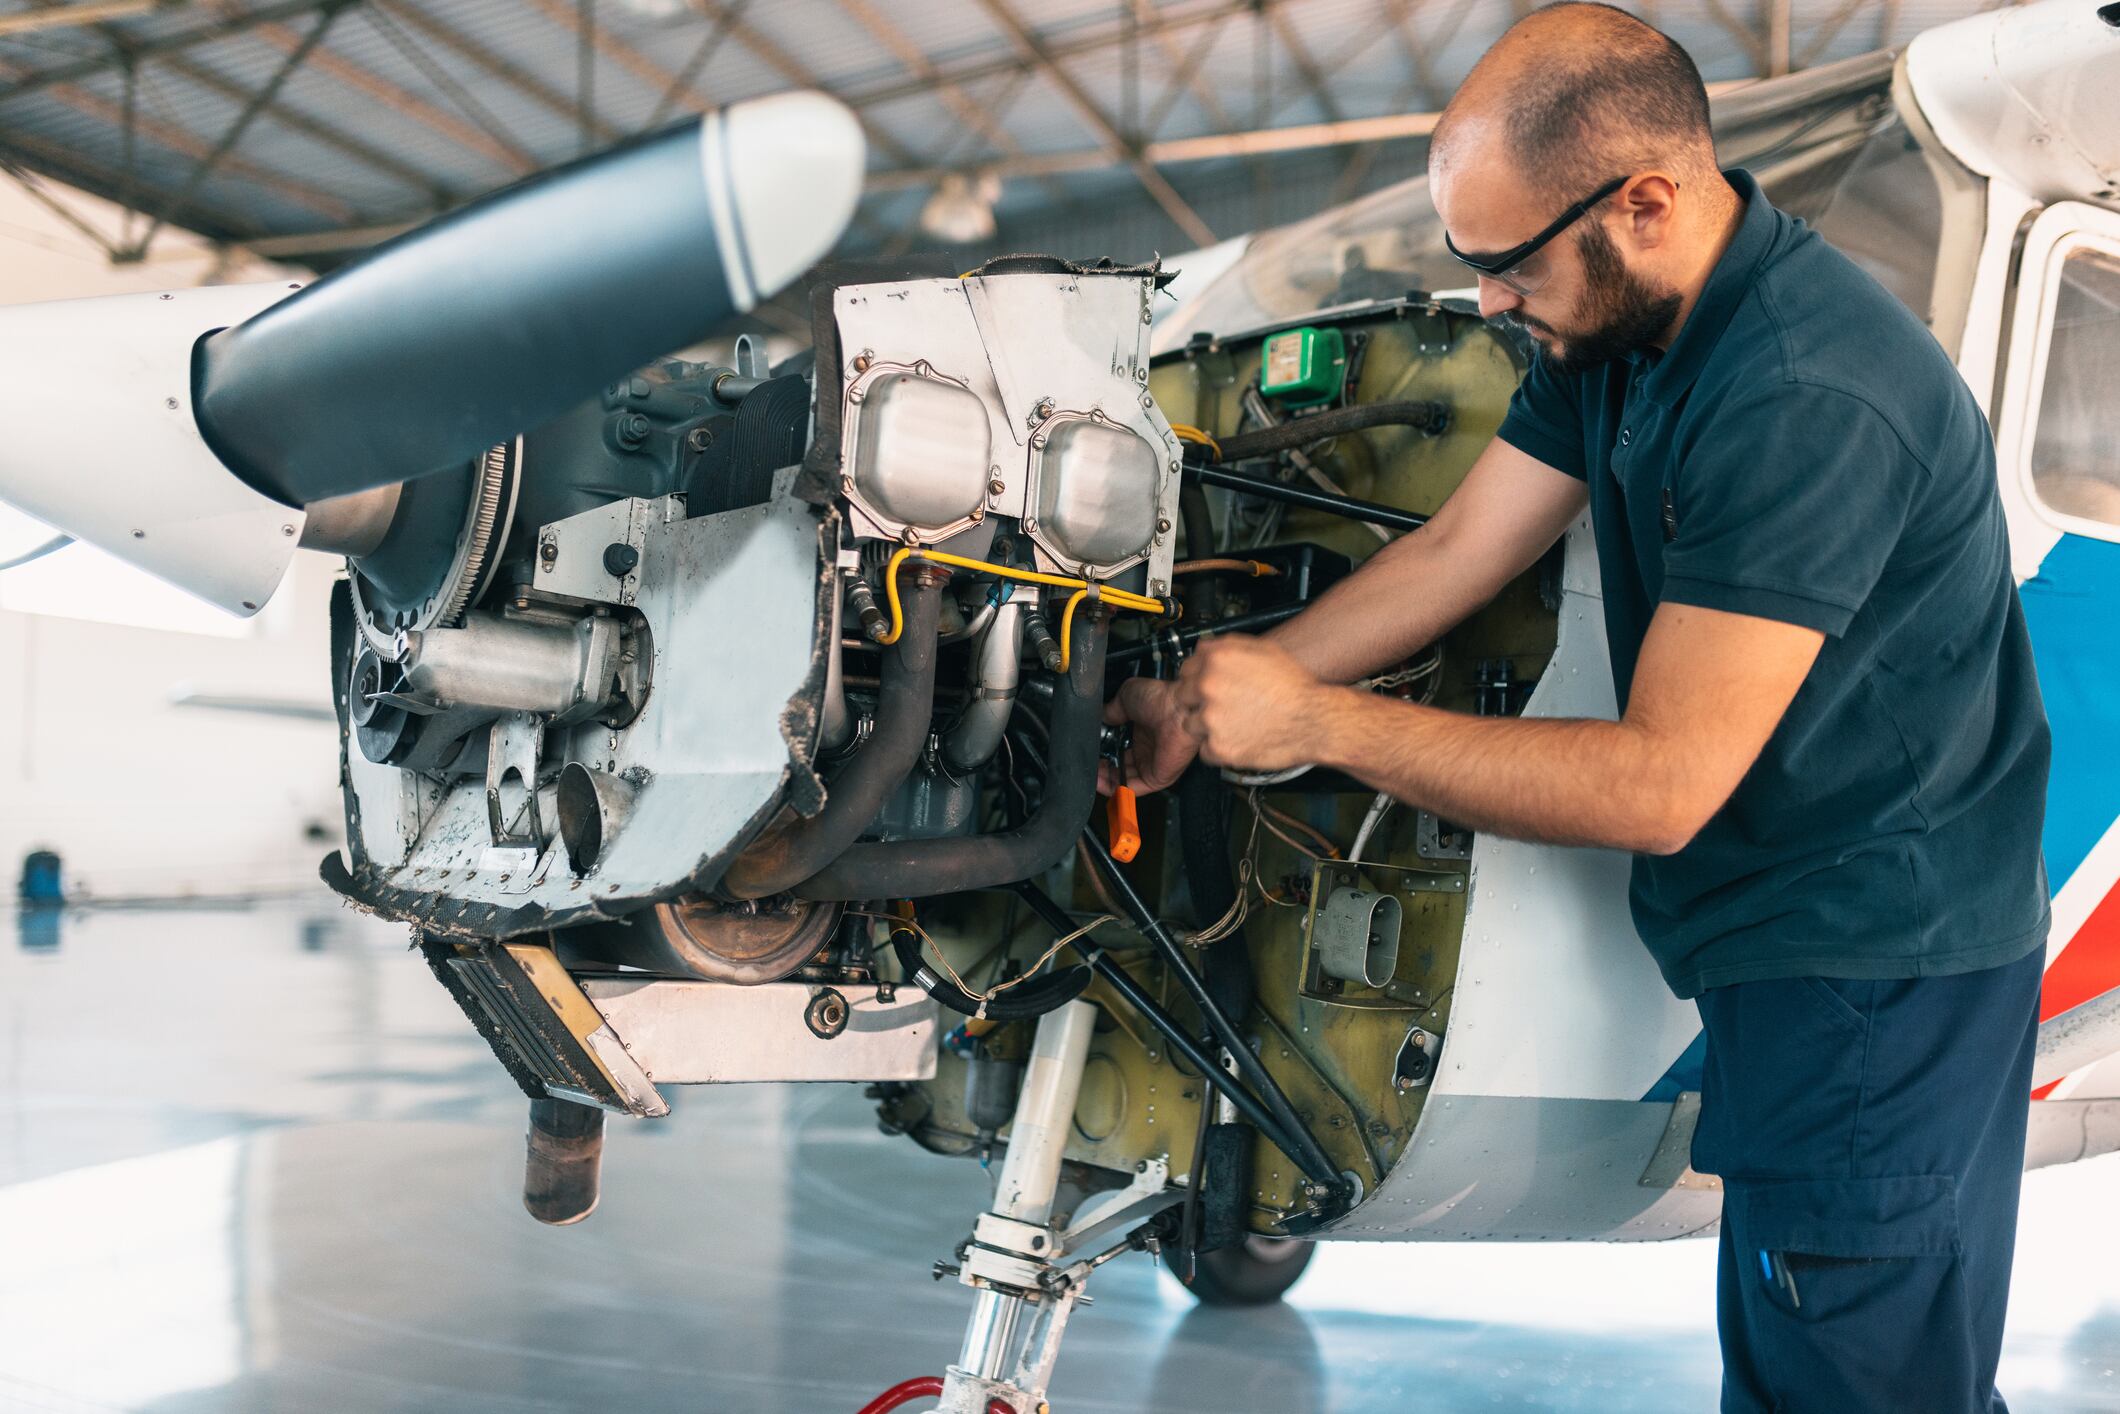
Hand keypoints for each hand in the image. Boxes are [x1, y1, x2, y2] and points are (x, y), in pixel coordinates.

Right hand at [1099, 676, 1199, 795]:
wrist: (1178, 711)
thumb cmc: (1161, 700)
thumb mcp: (1126, 697)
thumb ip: (1110, 710)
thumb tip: (1100, 717)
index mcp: (1142, 730)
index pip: (1118, 746)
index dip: (1102, 750)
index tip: (1089, 749)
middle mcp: (1148, 749)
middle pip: (1119, 765)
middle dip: (1101, 766)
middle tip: (1087, 762)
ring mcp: (1153, 764)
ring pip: (1123, 778)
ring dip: (1104, 779)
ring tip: (1089, 773)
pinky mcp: (1157, 778)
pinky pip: (1132, 788)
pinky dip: (1114, 788)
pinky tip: (1099, 782)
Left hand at [1173, 636, 1333, 772]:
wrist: (1315, 720)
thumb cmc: (1294, 687)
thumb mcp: (1264, 650)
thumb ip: (1228, 645)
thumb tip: (1205, 647)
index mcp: (1217, 660)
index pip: (1185, 668)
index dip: (1197, 678)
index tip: (1206, 686)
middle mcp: (1209, 687)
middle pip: (1182, 696)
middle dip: (1198, 701)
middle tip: (1223, 706)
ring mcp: (1211, 719)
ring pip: (1191, 724)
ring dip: (1206, 726)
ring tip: (1234, 723)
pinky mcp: (1218, 747)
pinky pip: (1205, 750)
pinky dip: (1218, 748)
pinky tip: (1239, 738)